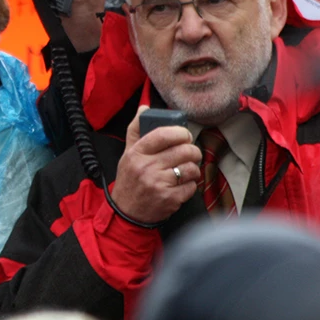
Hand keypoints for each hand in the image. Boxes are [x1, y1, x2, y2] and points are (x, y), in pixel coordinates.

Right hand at [109, 106, 201, 223]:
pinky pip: (192, 186)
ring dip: (193, 169)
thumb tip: (144, 108)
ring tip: (185, 170)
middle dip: (193, 151)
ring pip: (191, 168)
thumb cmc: (129, 179)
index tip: (184, 135)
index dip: (180, 132)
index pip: (164, 134)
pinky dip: (190, 185)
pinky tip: (181, 186)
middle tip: (190, 153)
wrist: (126, 211)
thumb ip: (136, 130)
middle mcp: (147, 167)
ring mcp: (158, 183)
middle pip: (184, 150)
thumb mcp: (127, 153)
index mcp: (137, 153)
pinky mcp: (169, 199)